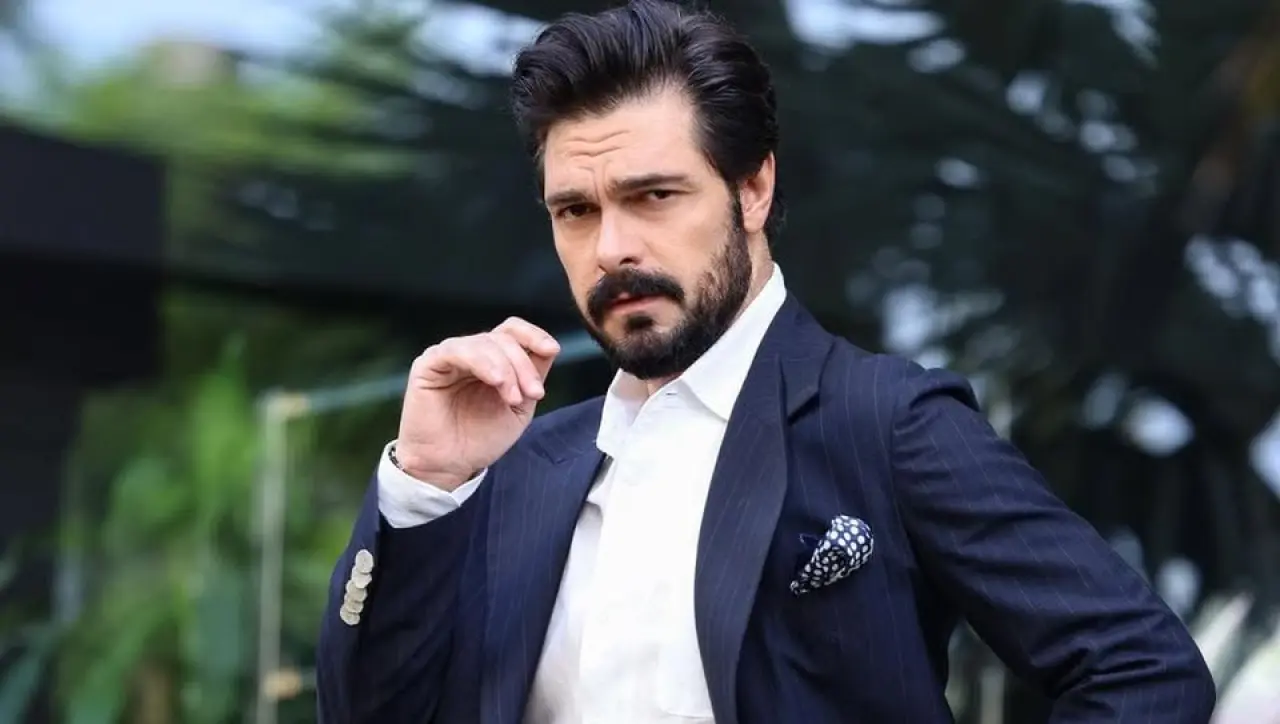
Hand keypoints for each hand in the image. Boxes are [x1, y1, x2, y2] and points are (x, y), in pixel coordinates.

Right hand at [394, 317, 560, 489]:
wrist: (450, 465)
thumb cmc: (481, 439)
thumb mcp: (520, 408)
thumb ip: (532, 377)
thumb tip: (551, 348)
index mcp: (492, 360)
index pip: (513, 331)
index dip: (534, 335)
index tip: (551, 350)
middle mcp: (471, 353)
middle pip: (504, 338)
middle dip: (524, 365)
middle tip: (534, 394)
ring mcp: (449, 357)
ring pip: (484, 343)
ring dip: (507, 369)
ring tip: (514, 398)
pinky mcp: (428, 365)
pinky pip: (456, 351)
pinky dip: (482, 362)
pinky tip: (496, 382)